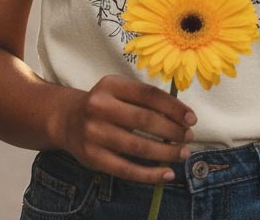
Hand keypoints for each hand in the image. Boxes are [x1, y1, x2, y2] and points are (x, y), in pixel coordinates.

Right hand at [53, 75, 195, 184]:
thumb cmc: (104, 104)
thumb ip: (144, 98)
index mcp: (111, 85)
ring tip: (182, 153)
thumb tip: (181, 116)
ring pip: (138, 147)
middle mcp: (100, 107)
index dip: (173, 107)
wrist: (68, 119)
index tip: (191, 118)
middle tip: (189, 137)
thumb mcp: (119, 90)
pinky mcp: (93, 158)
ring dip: (165, 152)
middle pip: (145, 120)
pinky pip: (126, 169)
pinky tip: (166, 174)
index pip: (149, 95)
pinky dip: (149, 174)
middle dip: (173, 130)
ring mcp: (94, 134)